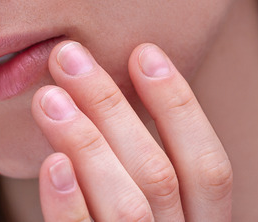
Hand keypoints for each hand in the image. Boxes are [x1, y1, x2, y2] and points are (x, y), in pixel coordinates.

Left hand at [31, 41, 232, 220]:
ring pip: (127, 206)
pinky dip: (68, 204)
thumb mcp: (156, 210)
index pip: (209, 166)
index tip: (143, 51)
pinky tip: (52, 164)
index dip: (180, 106)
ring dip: (87, 144)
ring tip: (48, 97)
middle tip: (68, 56)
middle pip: (157, 174)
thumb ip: (141, 166)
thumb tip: (103, 84)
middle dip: (112, 107)